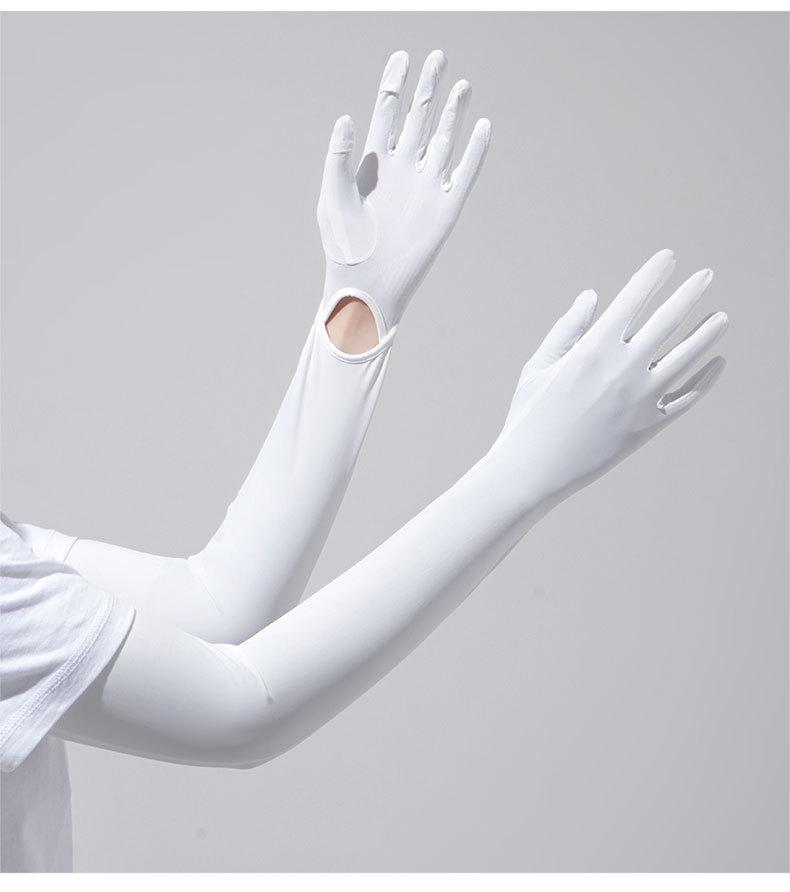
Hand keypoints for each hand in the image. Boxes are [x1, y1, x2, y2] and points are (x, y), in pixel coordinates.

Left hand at [317, 50, 491, 333]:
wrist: (367, 287)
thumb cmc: (343, 248)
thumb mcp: (332, 199)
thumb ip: (338, 157)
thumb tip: (347, 116)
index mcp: (372, 164)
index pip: (386, 113)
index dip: (394, 84)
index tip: (402, 57)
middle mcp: (402, 170)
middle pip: (418, 118)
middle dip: (428, 88)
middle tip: (438, 57)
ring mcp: (425, 188)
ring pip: (444, 140)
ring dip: (452, 113)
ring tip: (461, 84)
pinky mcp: (445, 209)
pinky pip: (464, 174)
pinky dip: (474, 151)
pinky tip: (482, 127)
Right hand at [491, 250, 727, 500]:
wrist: (533, 470)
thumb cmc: (529, 416)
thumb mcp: (539, 366)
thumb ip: (568, 329)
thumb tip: (593, 297)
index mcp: (593, 348)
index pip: (633, 298)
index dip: (653, 274)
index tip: (668, 258)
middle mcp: (624, 369)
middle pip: (669, 320)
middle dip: (690, 293)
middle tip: (706, 275)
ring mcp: (641, 399)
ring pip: (687, 357)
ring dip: (708, 333)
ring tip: (723, 317)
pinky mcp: (649, 427)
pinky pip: (686, 399)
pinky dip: (705, 380)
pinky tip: (717, 364)